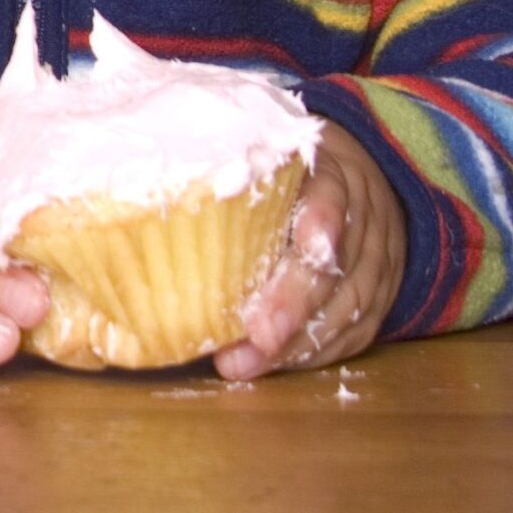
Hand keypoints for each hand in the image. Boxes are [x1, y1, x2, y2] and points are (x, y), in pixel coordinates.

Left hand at [212, 122, 404, 380]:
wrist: (358, 186)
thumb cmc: (284, 169)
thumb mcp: (265, 147)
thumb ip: (219, 154)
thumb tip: (136, 150)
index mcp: (332, 172)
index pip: (330, 197)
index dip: (319, 224)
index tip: (303, 250)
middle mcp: (363, 219)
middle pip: (337, 267)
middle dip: (295, 303)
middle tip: (255, 335)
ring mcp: (377, 264)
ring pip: (347, 308)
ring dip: (297, 342)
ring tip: (246, 363)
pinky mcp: (377, 301)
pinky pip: (353, 334)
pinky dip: (314, 354)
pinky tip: (273, 365)